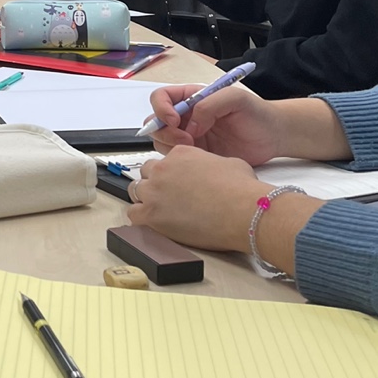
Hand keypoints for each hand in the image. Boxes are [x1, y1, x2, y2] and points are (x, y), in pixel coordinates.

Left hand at [126, 145, 266, 252]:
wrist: (242, 211)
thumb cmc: (242, 191)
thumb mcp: (229, 163)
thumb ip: (212, 163)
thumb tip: (213, 171)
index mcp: (180, 154)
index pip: (164, 161)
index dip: (171, 173)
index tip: (177, 184)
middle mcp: (163, 169)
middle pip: (147, 173)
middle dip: (156, 184)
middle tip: (169, 197)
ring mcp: (154, 191)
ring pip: (136, 191)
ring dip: (147, 199)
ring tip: (162, 211)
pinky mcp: (151, 214)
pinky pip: (134, 214)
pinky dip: (142, 218)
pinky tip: (154, 222)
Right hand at [147, 83, 285, 165]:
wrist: (272, 137)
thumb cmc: (256, 113)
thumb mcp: (236, 99)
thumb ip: (210, 104)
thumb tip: (191, 123)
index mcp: (191, 98)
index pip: (161, 98)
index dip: (161, 108)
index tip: (174, 119)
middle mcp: (185, 117)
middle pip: (155, 122)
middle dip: (164, 131)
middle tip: (185, 139)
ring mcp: (189, 136)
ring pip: (162, 141)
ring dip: (171, 146)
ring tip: (195, 149)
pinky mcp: (196, 155)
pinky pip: (176, 158)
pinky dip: (180, 160)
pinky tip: (200, 159)